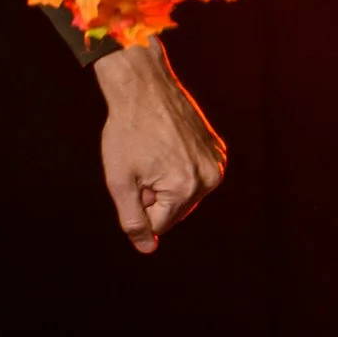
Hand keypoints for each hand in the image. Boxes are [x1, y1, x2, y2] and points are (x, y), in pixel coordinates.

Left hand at [93, 42, 223, 252]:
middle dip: (154, 196)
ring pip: (185, 194)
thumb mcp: (119, 181)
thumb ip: (132, 220)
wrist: (143, 87)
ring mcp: (218, 162)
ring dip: (166, 183)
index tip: (134, 174)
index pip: (158, 224)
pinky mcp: (218, 149)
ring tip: (155, 151)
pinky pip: (195, 174)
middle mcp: (210, 178)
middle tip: (143, 161)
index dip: (138, 203)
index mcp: (185, 189)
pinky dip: (179, 167)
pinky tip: (168, 144)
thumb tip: (147, 249)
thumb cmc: (126, 132)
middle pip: (175, 211)